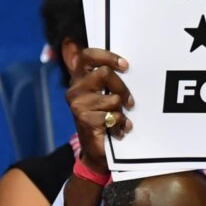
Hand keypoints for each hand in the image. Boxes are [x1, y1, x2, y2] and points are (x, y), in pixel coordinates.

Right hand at [67, 47, 133, 174]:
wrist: (96, 150)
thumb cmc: (104, 119)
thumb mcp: (105, 96)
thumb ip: (108, 79)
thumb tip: (123, 64)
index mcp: (79, 79)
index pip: (88, 56)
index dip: (107, 56)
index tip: (125, 66)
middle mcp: (75, 89)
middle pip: (105, 73)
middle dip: (122, 88)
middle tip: (129, 102)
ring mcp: (78, 104)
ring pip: (112, 98)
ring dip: (121, 111)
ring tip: (119, 120)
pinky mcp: (84, 119)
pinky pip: (111, 116)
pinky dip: (119, 124)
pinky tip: (117, 130)